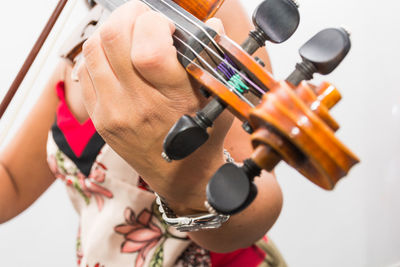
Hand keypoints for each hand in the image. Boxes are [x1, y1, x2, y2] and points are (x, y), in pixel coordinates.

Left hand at [77, 0, 232, 212]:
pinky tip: (115, 57)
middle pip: (113, 39)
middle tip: (142, 17)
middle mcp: (138, 106)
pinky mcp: (99, 119)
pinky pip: (86, 71)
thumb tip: (211, 25)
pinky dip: (98, 54)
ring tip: (128, 34)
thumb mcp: (218, 99)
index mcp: (173, 100)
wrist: (181, 175)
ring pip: (93, 50)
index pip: (148, 47)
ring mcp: (113, 113)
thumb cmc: (202, 137)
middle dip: (128, 15)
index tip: (166, 25)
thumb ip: (215, 58)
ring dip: (110, 31)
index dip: (154, 22)